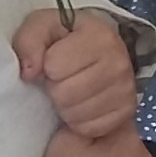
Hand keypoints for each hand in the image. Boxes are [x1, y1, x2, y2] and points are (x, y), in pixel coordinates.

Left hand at [13, 9, 138, 142]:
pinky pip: (89, 128)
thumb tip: (30, 72)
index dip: (47, 65)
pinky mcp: (126, 112)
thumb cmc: (67, 41)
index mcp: (99, 36)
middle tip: (62, 78)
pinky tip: (82, 104)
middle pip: (65, 93)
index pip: (54, 65)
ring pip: (76, 113)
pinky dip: (80, 121)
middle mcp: (119, 62)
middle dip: (56, 87)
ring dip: (66, 106)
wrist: (100, 54)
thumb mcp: (43, 28)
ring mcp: (125, 89)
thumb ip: (29, 41)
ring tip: (71, 90)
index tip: (54, 60)